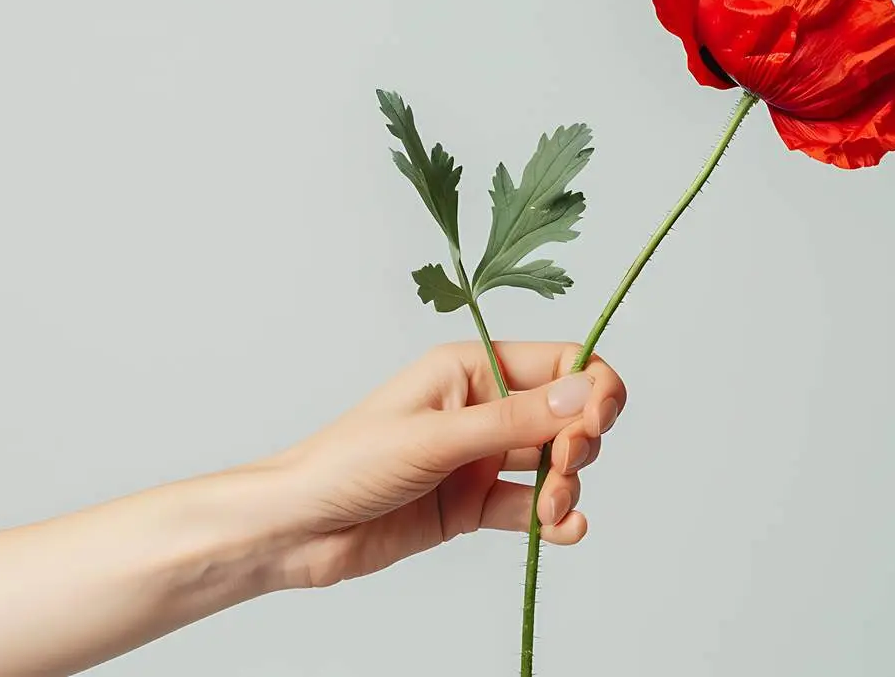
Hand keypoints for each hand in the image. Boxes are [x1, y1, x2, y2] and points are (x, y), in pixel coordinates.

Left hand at [263, 341, 626, 588]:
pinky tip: (563, 530)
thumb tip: (583, 395)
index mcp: (472, 369)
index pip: (560, 364)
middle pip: (566, 416)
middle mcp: (483, 408)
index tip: (598, 423)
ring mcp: (480, 458)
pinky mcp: (473, 505)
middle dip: (580, 444)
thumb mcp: (436, 437)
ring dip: (566, 486)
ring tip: (552, 511)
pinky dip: (554, 519)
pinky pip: (530, 507)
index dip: (592, 389)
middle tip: (566, 469)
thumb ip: (514, 422)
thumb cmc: (347, 464)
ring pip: (553, 464)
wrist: (296, 530)